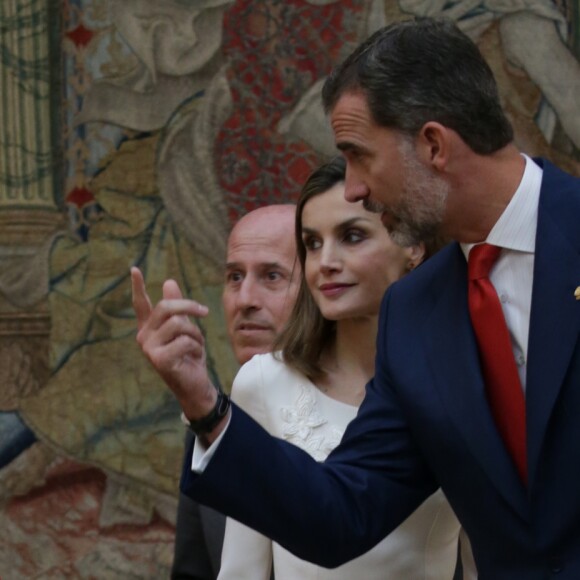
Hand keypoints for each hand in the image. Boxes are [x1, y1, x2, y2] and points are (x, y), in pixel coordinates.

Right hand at [131, 267, 217, 420]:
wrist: (195, 385)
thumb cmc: (189, 357)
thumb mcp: (186, 329)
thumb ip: (177, 308)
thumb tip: (168, 282)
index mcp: (149, 328)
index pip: (140, 304)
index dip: (137, 286)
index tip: (134, 269)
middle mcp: (144, 336)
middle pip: (166, 307)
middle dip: (188, 306)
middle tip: (204, 311)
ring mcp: (149, 348)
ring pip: (178, 324)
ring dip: (196, 333)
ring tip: (197, 346)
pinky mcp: (159, 359)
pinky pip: (185, 340)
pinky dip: (196, 347)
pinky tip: (193, 358)